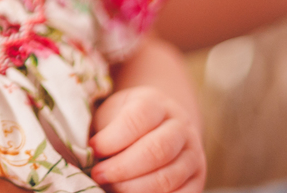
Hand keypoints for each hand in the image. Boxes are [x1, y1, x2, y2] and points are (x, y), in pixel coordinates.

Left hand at [89, 87, 204, 192]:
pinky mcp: (198, 179)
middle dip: (122, 168)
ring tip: (111, 188)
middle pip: (156, 150)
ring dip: (134, 189)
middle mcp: (181, 127)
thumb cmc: (126, 121)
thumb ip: (104, 130)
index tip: (92, 149)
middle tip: (98, 175)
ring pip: (167, 178)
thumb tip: (89, 156)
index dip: (112, 138)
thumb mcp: (113, 113)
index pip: (138, 118)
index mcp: (157, 103)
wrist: (159, 126)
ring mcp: (194, 154)